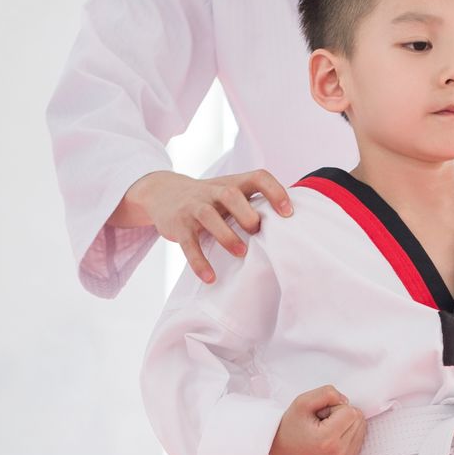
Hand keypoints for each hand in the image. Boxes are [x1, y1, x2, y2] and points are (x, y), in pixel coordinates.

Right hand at [127, 169, 293, 284]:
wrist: (163, 193)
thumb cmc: (209, 198)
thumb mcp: (229, 193)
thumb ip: (254, 203)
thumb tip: (290, 226)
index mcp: (232, 183)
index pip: (258, 177)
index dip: (275, 191)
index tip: (288, 213)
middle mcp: (213, 192)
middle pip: (231, 194)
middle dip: (246, 213)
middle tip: (257, 231)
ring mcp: (194, 207)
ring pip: (208, 216)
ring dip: (226, 235)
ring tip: (240, 253)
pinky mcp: (178, 226)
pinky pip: (188, 244)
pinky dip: (199, 261)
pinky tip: (210, 277)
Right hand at [270, 385, 365, 454]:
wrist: (283, 448)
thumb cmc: (292, 424)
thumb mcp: (303, 401)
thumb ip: (327, 393)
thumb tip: (346, 401)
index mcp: (328, 440)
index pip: (350, 411)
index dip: (335, 407)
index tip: (320, 415)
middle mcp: (339, 453)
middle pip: (358, 418)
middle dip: (341, 415)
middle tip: (322, 422)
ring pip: (361, 426)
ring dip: (345, 423)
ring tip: (325, 429)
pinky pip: (360, 436)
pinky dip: (348, 432)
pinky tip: (331, 436)